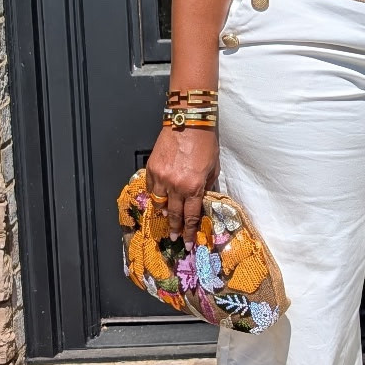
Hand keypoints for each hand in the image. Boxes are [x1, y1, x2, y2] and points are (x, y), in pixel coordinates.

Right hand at [143, 124, 219, 238]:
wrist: (189, 122)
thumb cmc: (206, 143)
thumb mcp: (213, 167)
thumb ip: (207, 185)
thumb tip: (200, 198)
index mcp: (194, 187)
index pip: (191, 216)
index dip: (189, 231)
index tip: (187, 242)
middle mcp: (176, 186)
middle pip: (174, 214)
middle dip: (175, 228)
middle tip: (174, 238)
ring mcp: (161, 177)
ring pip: (159, 203)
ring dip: (163, 213)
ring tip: (165, 219)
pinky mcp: (152, 168)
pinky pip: (151, 188)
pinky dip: (155, 195)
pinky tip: (158, 199)